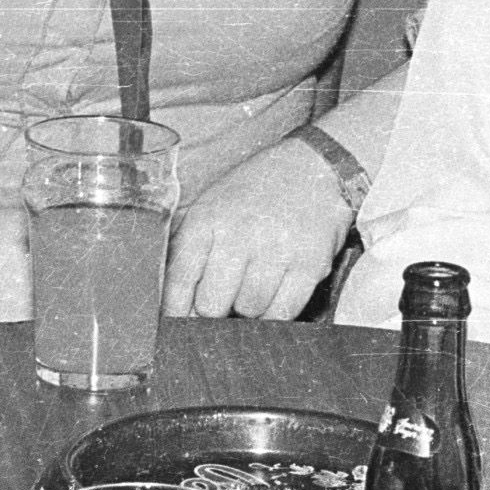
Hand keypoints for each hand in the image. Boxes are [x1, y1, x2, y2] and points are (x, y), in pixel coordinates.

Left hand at [164, 137, 351, 318]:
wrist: (312, 167)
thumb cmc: (254, 194)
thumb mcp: (211, 207)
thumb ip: (190, 252)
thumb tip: (177, 307)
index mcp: (208, 219)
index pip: (180, 280)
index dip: (177, 309)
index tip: (179, 322)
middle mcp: (239, 234)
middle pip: (213, 305)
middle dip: (216, 308)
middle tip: (226, 297)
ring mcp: (277, 250)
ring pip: (249, 311)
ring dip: (250, 307)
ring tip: (256, 285)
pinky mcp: (310, 265)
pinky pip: (283, 312)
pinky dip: (277, 311)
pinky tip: (276, 291)